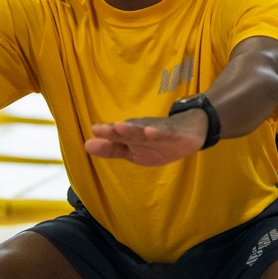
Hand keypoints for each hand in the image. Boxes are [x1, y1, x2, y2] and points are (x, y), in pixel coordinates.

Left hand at [85, 109, 206, 165]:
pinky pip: (166, 134)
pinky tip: (150, 132)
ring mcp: (159, 132)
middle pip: (128, 130)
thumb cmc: (158, 142)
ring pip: (144, 130)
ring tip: (120, 127)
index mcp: (133, 135)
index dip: (107, 133)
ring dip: (133, 128)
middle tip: (101, 129)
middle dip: (115, 130)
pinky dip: (158, 132)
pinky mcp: (174, 134)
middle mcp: (143, 130)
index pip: (118, 136)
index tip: (95, 130)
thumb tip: (86, 145)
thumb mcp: (134, 151)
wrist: (191, 132)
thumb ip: (111, 149)